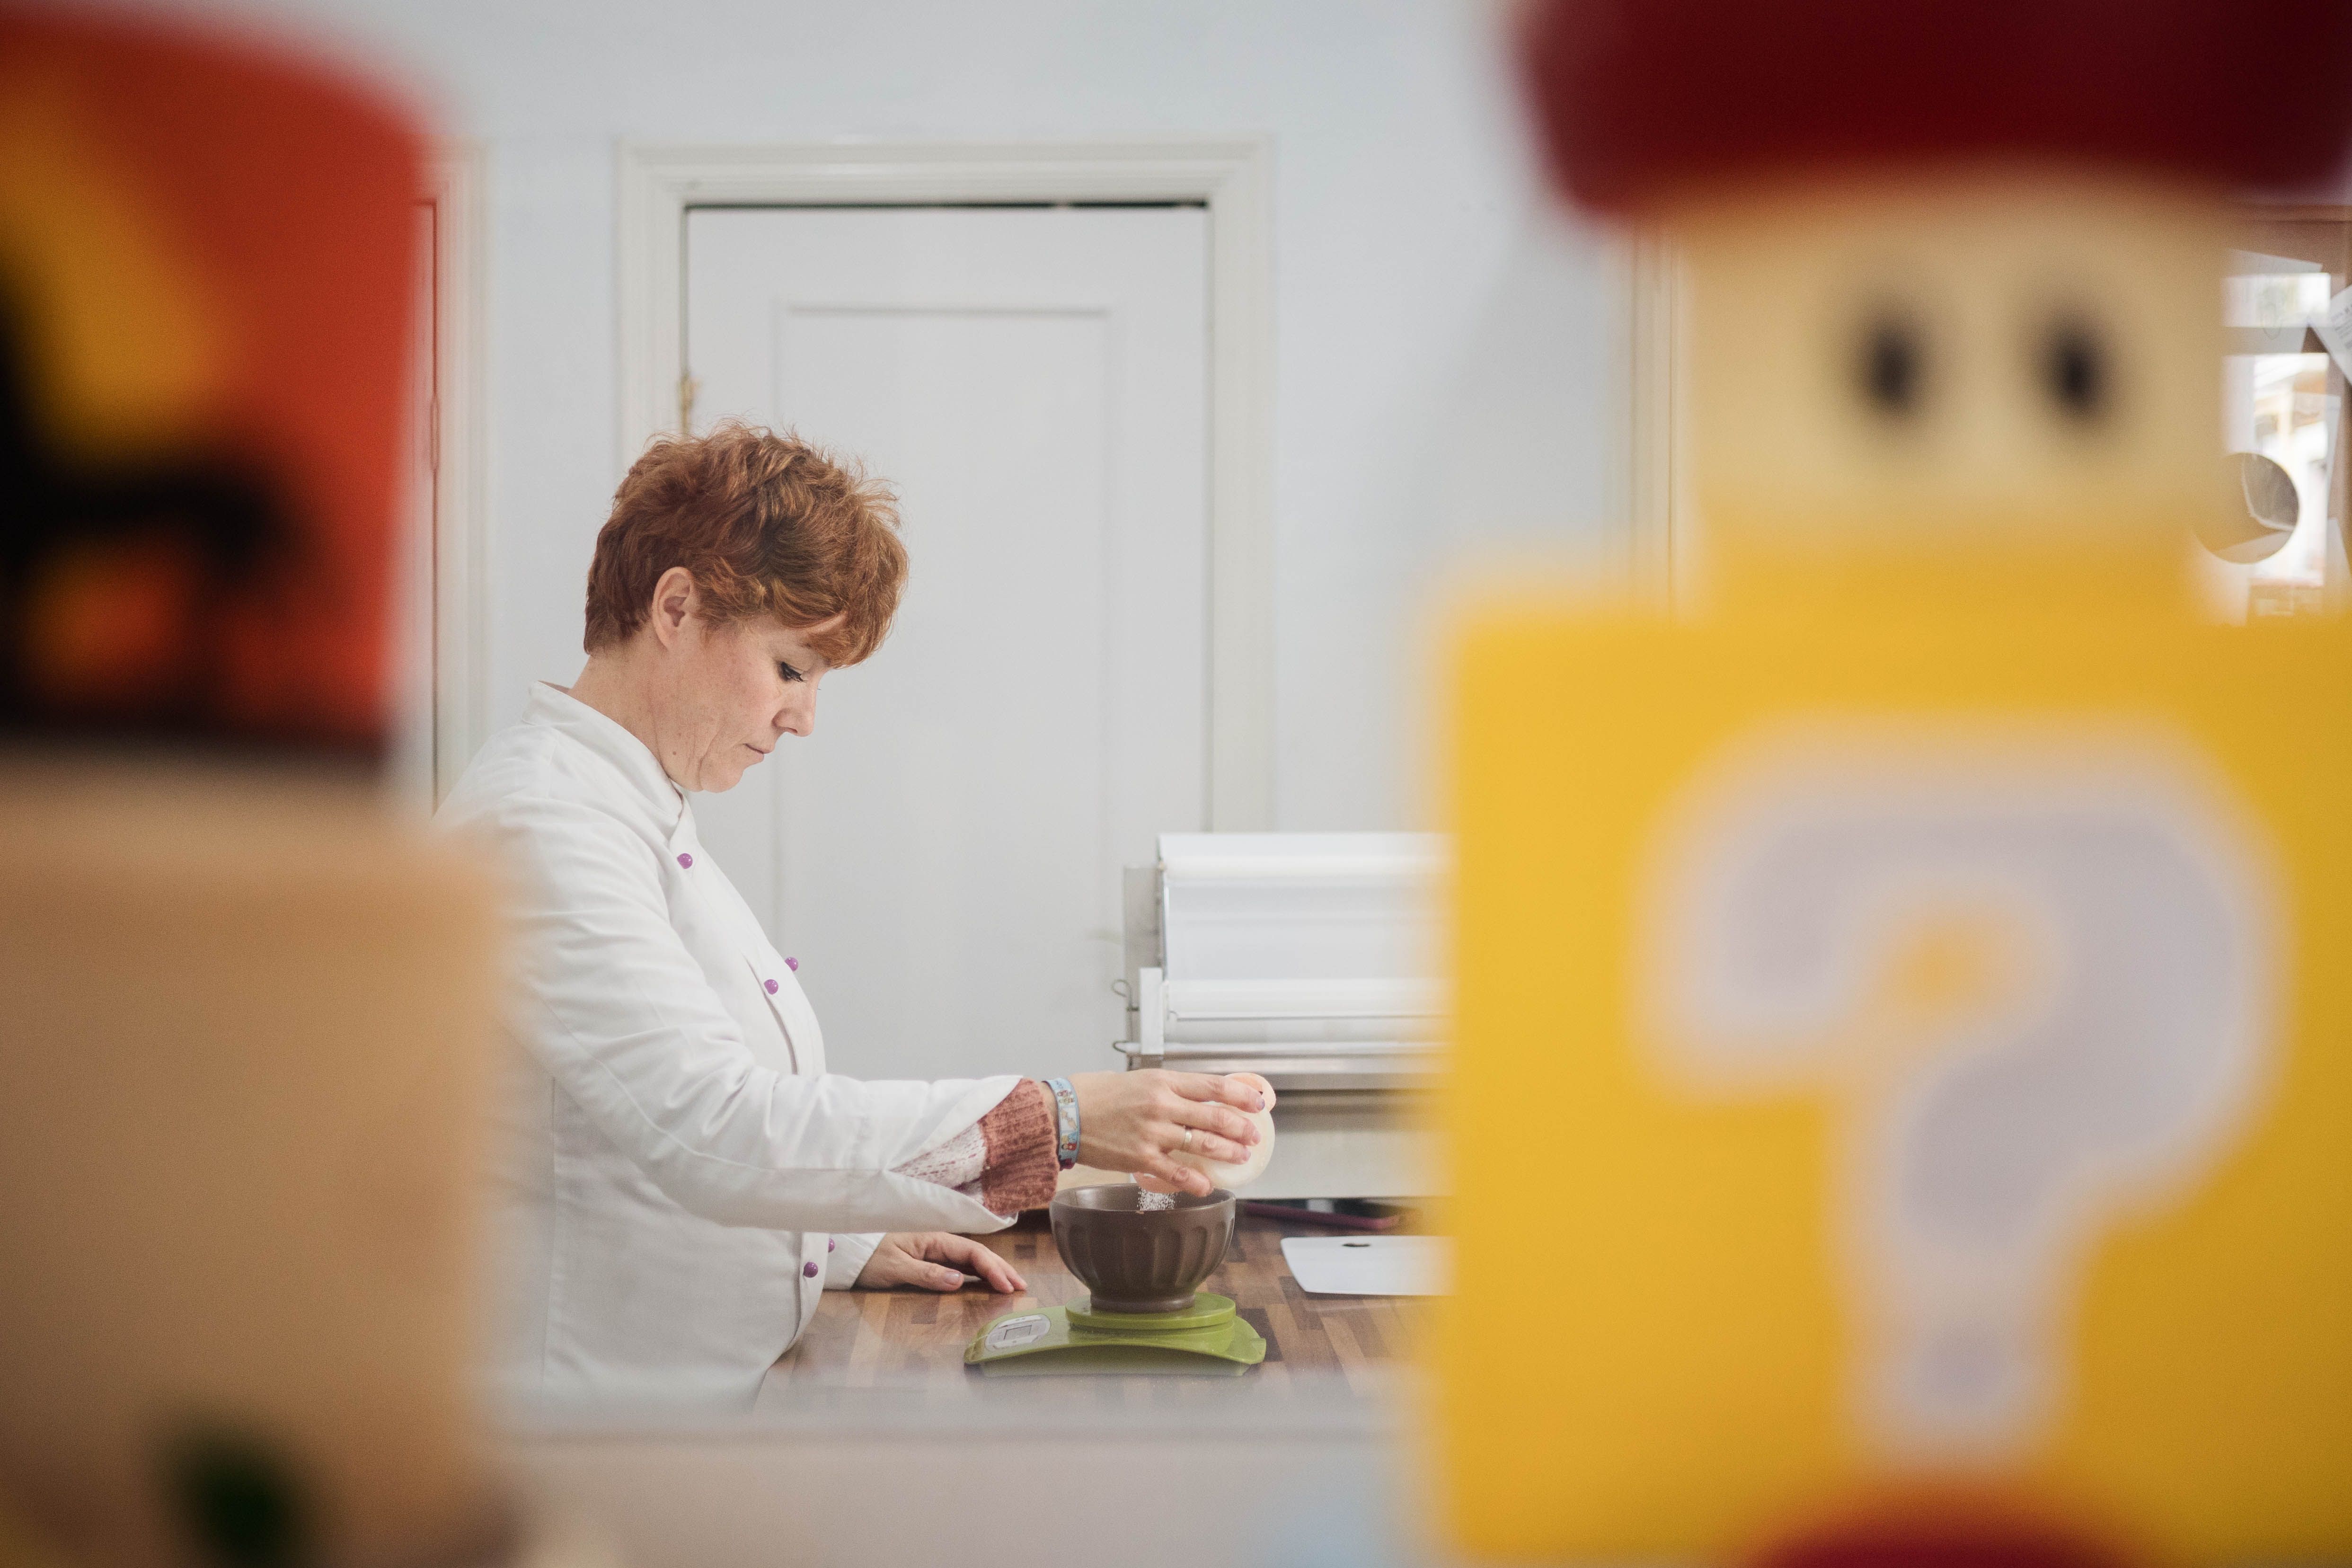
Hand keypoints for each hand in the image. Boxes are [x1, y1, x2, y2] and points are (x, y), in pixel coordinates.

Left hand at [854, 1232, 1025, 1292]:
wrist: (846, 1252)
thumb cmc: (868, 1257)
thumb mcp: (895, 1267)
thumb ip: (927, 1274)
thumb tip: (960, 1281)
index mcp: (934, 1239)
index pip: (972, 1253)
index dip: (993, 1269)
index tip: (1008, 1287)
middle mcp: (938, 1242)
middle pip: (977, 1254)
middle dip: (1001, 1269)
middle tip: (1022, 1287)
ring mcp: (934, 1250)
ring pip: (971, 1260)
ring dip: (992, 1271)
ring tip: (1012, 1284)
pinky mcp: (928, 1258)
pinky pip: (959, 1265)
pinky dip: (977, 1274)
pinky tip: (986, 1283)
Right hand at [1068, 1070, 1267, 1195]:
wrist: (1062, 1114)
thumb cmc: (1096, 1094)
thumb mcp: (1138, 1080)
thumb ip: (1167, 1090)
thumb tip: (1196, 1100)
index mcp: (1162, 1081)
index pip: (1213, 1086)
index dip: (1241, 1095)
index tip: (1259, 1103)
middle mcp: (1161, 1105)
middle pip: (1214, 1117)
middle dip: (1241, 1128)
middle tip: (1254, 1136)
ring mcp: (1152, 1133)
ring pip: (1202, 1144)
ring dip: (1227, 1152)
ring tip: (1241, 1157)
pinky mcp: (1140, 1158)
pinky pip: (1176, 1173)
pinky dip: (1196, 1181)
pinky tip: (1208, 1185)